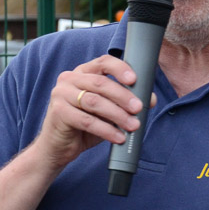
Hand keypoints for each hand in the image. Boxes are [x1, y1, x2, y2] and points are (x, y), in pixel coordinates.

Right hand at [33, 55, 150, 169]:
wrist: (58, 147)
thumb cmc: (84, 126)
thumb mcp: (106, 111)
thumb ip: (123, 103)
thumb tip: (150, 99)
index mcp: (82, 73)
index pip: (103, 62)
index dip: (120, 68)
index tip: (134, 80)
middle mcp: (69, 79)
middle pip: (100, 83)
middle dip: (123, 96)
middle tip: (139, 108)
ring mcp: (61, 94)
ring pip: (95, 101)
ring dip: (118, 115)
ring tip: (133, 125)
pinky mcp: (59, 112)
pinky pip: (87, 120)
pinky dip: (106, 130)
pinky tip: (118, 137)